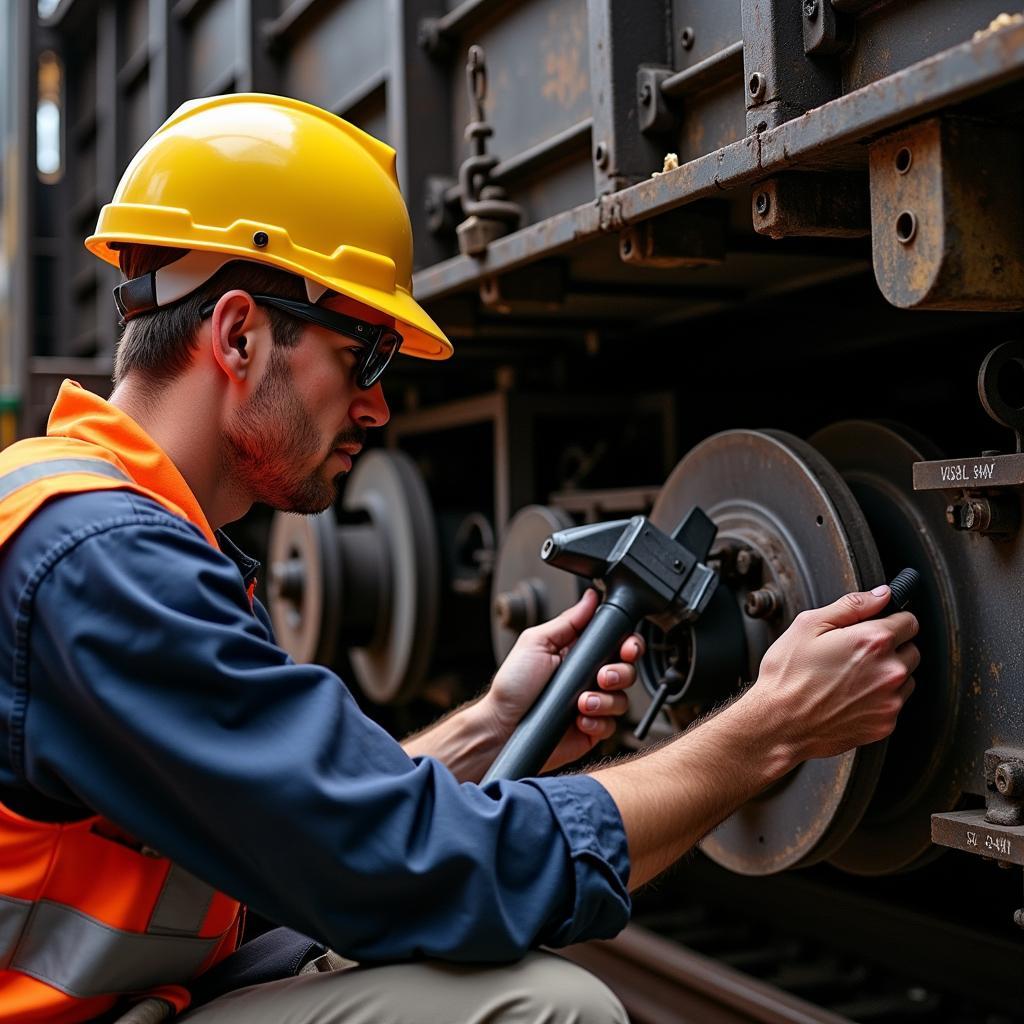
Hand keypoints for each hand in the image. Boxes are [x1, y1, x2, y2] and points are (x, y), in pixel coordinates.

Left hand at [481, 589, 643, 772]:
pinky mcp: (592, 728)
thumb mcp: (536, 643)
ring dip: (605, 700)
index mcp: (578, 653)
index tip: (627, 648)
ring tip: (582, 702)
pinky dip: (598, 722)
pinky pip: (612, 725)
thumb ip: (568, 621)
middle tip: (602, 677)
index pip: (615, 642)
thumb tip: (591, 597)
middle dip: (621, 672)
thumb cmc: (513, 686)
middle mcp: (589, 677)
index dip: (628, 644)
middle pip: (627, 669)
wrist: (502, 727)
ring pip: (622, 699)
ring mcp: (592, 703)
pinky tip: (580, 719)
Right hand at [747, 586, 919, 761]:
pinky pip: (894, 703)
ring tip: (851, 677)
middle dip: (890, 648)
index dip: (891, 620)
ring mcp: (890, 700)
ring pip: (906, 678)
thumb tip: (880, 594)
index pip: (909, 621)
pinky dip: (879, 699)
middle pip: (911, 650)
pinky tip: (850, 696)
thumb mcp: (808, 626)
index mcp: (873, 641)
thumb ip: (851, 605)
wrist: (779, 724)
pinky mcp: (885, 724)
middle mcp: (889, 671)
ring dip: (887, 674)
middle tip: (856, 654)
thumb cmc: (788, 676)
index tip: (877, 626)